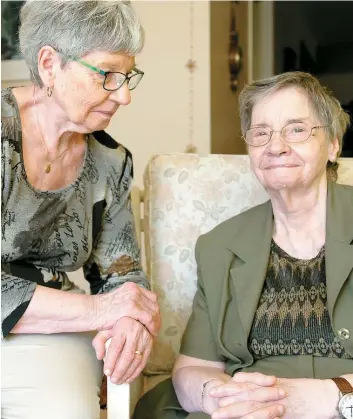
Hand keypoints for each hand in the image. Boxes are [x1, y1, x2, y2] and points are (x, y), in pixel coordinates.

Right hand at [92, 282, 160, 335]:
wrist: (92, 311)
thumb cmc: (103, 310)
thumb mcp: (120, 301)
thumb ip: (130, 302)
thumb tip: (141, 309)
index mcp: (132, 287)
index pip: (151, 297)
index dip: (155, 309)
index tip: (155, 319)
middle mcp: (135, 290)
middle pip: (154, 304)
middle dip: (157, 317)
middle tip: (156, 328)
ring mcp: (134, 298)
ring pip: (153, 311)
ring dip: (156, 323)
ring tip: (154, 332)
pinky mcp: (132, 307)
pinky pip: (148, 318)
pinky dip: (151, 326)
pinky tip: (151, 333)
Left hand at [92, 317, 152, 383]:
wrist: (138, 319)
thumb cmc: (119, 326)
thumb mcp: (106, 329)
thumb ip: (99, 342)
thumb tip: (99, 357)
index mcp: (123, 327)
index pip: (116, 346)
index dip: (111, 361)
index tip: (106, 372)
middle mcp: (135, 333)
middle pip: (127, 355)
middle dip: (119, 370)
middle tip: (113, 380)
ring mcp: (144, 339)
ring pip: (136, 360)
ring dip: (127, 373)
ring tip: (119, 381)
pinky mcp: (150, 345)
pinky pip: (143, 362)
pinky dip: (136, 372)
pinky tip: (128, 378)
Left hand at [217, 372, 338, 418]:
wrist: (323, 395)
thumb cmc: (303, 390)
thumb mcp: (281, 384)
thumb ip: (263, 384)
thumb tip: (245, 382)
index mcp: (269, 384)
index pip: (246, 384)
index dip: (229, 388)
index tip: (215, 391)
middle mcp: (271, 391)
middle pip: (245, 394)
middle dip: (228, 398)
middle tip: (211, 401)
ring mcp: (278, 403)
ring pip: (253, 407)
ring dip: (236, 411)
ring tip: (221, 413)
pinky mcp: (285, 413)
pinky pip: (268, 417)